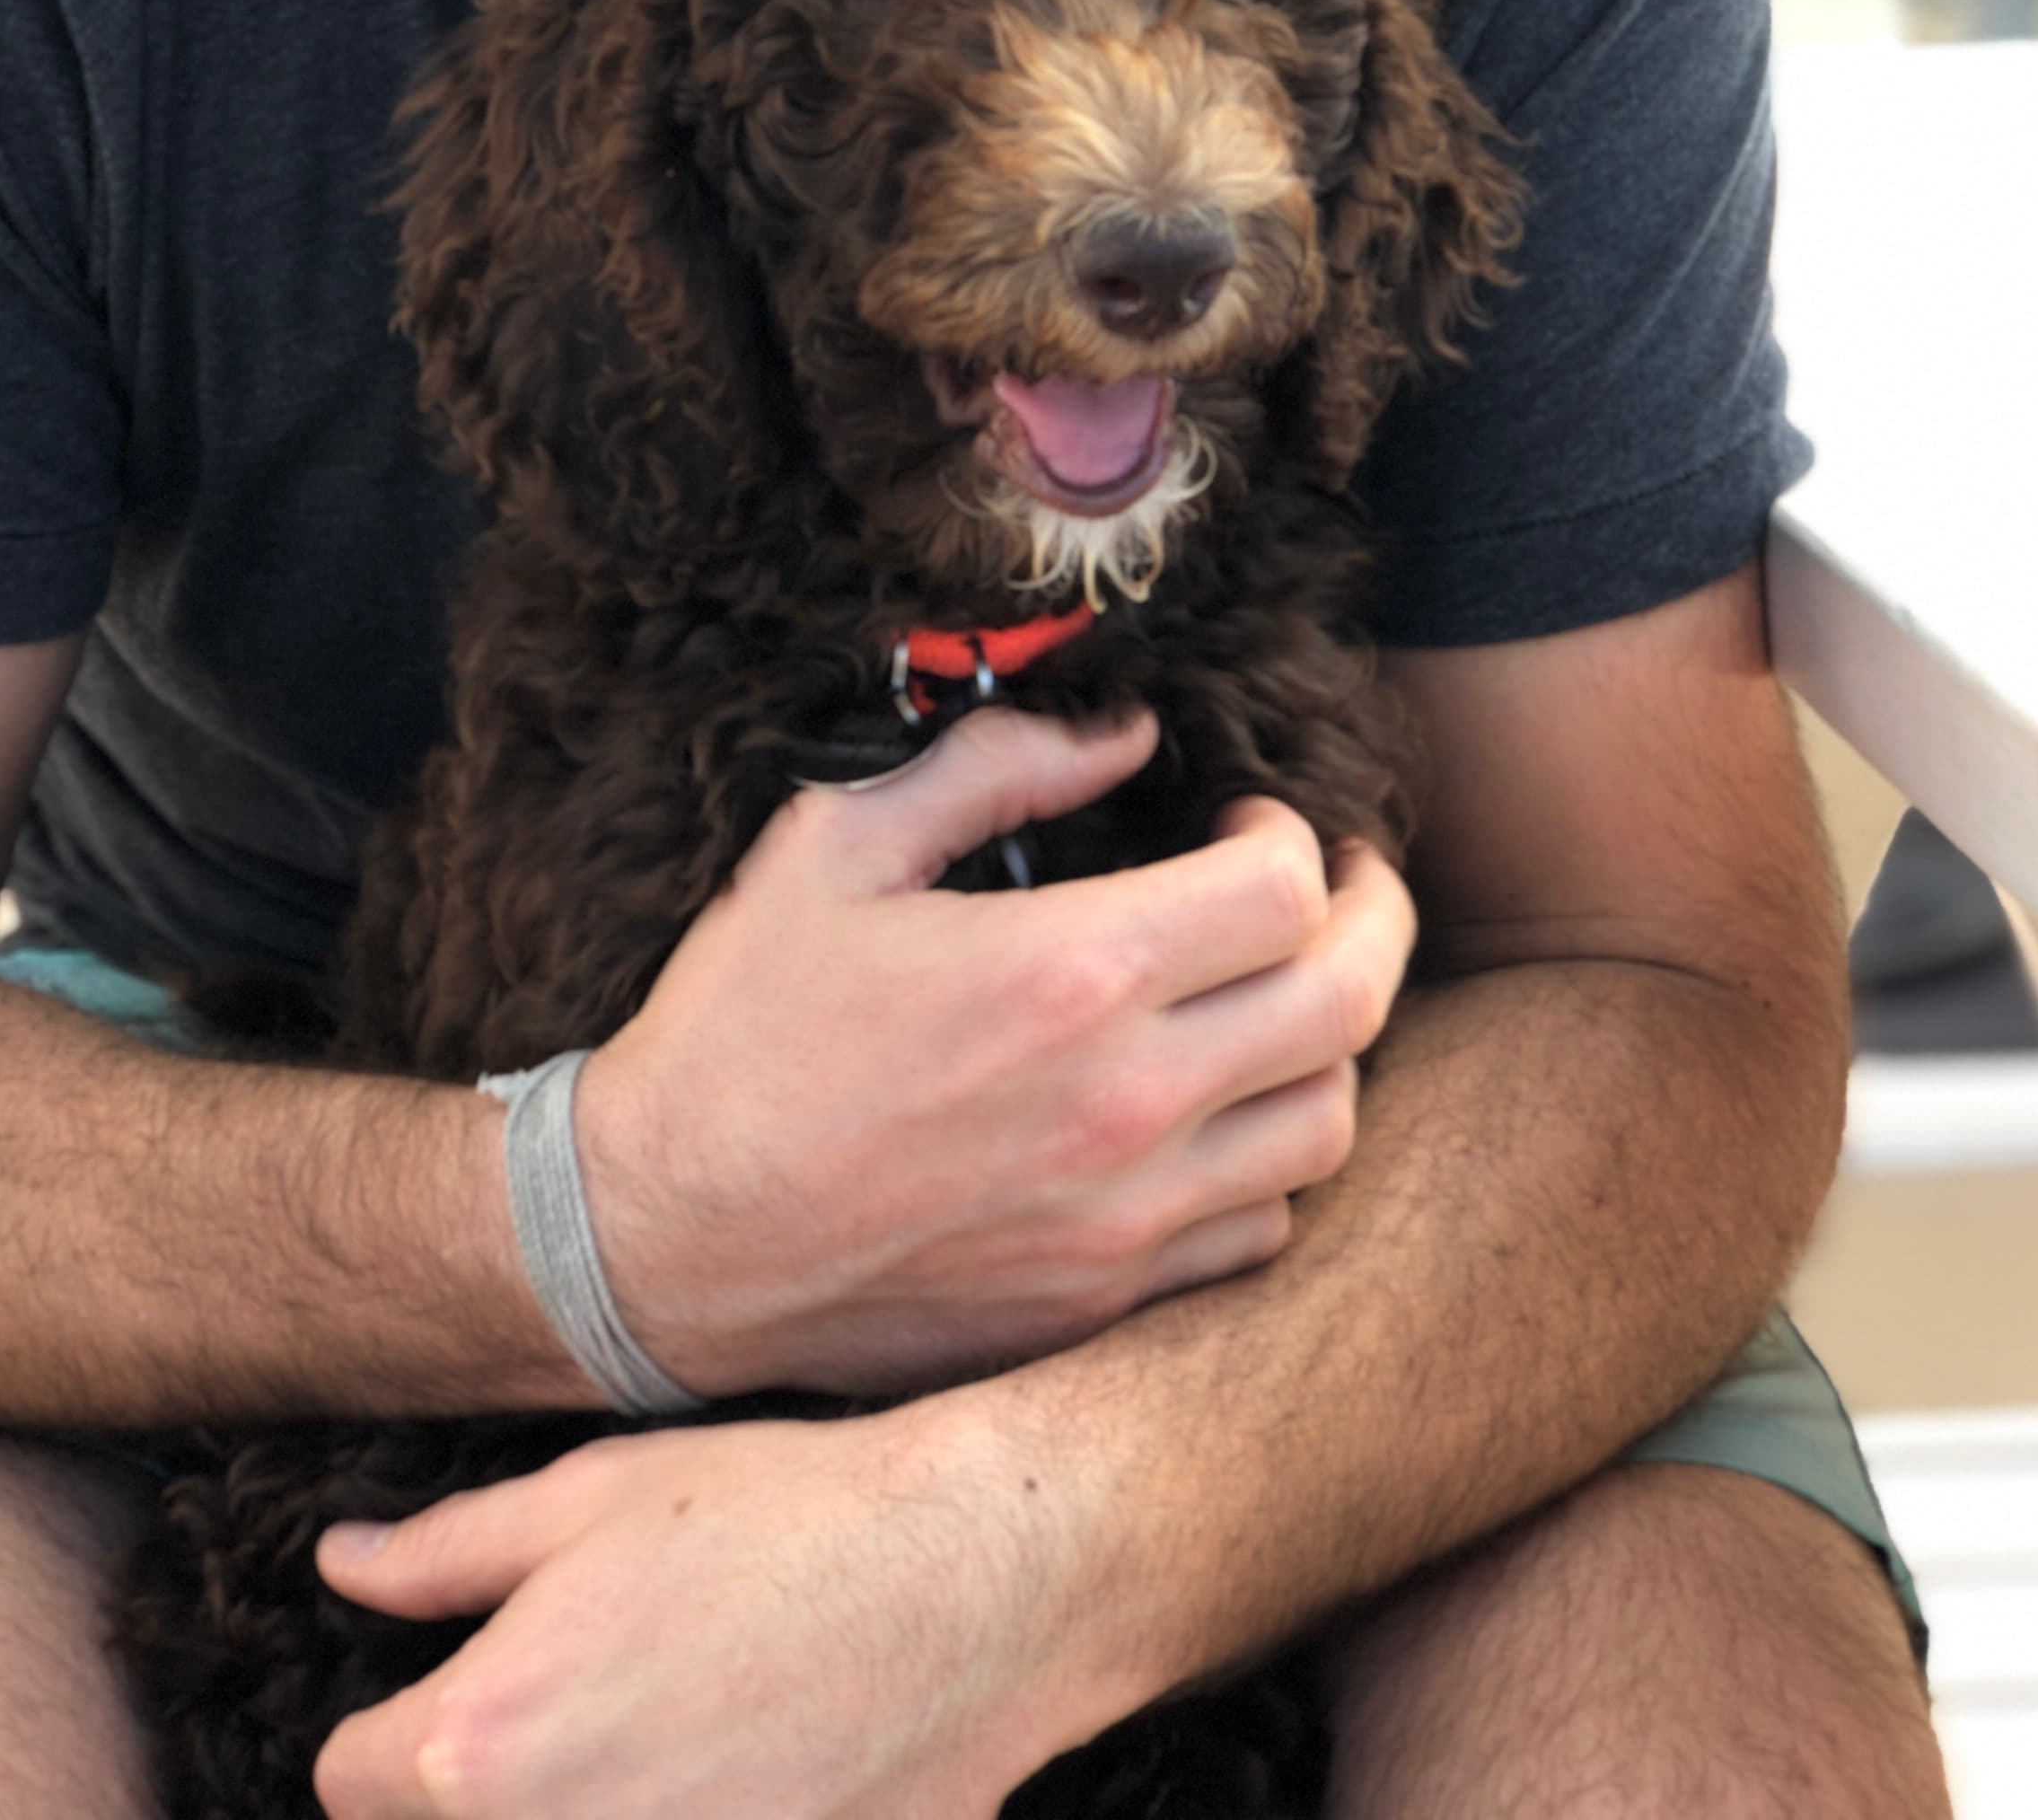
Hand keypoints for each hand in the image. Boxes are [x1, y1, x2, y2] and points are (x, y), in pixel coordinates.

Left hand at [310, 1402, 1089, 1819]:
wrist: (963, 1586)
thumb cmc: (777, 1523)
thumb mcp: (587, 1500)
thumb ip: (442, 1555)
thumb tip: (340, 1568)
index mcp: (480, 1748)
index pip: (351, 1780)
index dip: (395, 1726)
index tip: (463, 1686)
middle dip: (481, 1789)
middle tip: (581, 1714)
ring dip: (580, 1813)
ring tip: (662, 1742)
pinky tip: (734, 1778)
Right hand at [581, 707, 1413, 1395]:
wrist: (663, 1238)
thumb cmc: (738, 1029)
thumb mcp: (835, 848)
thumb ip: (992, 770)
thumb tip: (1122, 731)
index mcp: (1067, 975)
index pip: (1288, 892)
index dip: (1296, 838)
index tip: (1248, 823)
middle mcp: (1124, 1105)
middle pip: (1351, 1003)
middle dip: (1374, 919)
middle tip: (1345, 886)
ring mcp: (1123, 1221)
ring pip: (1327, 1124)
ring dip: (1328, 1044)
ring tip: (1279, 995)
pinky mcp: (1102, 1305)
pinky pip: (1260, 1232)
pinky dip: (1269, 1162)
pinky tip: (1219, 1112)